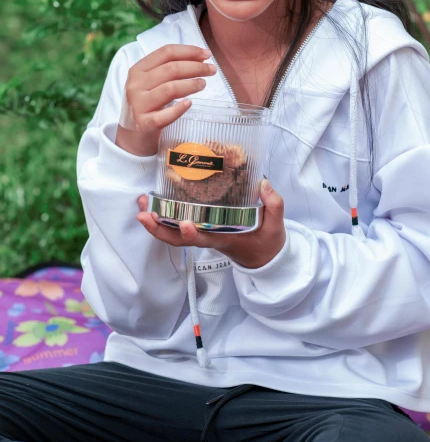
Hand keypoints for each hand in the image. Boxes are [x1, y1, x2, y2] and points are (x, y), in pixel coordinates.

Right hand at [116, 44, 216, 155]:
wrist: (132, 133)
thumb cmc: (148, 102)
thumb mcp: (151, 81)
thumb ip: (169, 68)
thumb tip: (201, 57)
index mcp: (137, 69)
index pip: (166, 52)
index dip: (189, 51)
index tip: (207, 54)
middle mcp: (135, 84)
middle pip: (171, 69)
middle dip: (196, 67)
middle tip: (212, 70)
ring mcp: (138, 104)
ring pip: (170, 89)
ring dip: (191, 85)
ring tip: (203, 84)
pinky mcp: (143, 124)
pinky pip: (164, 116)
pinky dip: (179, 109)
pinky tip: (190, 103)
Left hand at [136, 179, 285, 268]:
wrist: (263, 257)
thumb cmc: (267, 242)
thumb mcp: (276, 226)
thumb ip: (273, 204)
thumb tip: (263, 183)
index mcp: (224, 239)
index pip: (204, 239)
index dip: (191, 234)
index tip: (184, 224)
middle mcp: (208, 238)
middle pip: (178, 240)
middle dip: (158, 229)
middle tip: (143, 214)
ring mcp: (203, 234)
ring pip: (173, 233)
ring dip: (155, 222)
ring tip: (142, 204)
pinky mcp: (201, 227)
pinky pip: (177, 226)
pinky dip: (163, 216)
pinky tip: (153, 202)